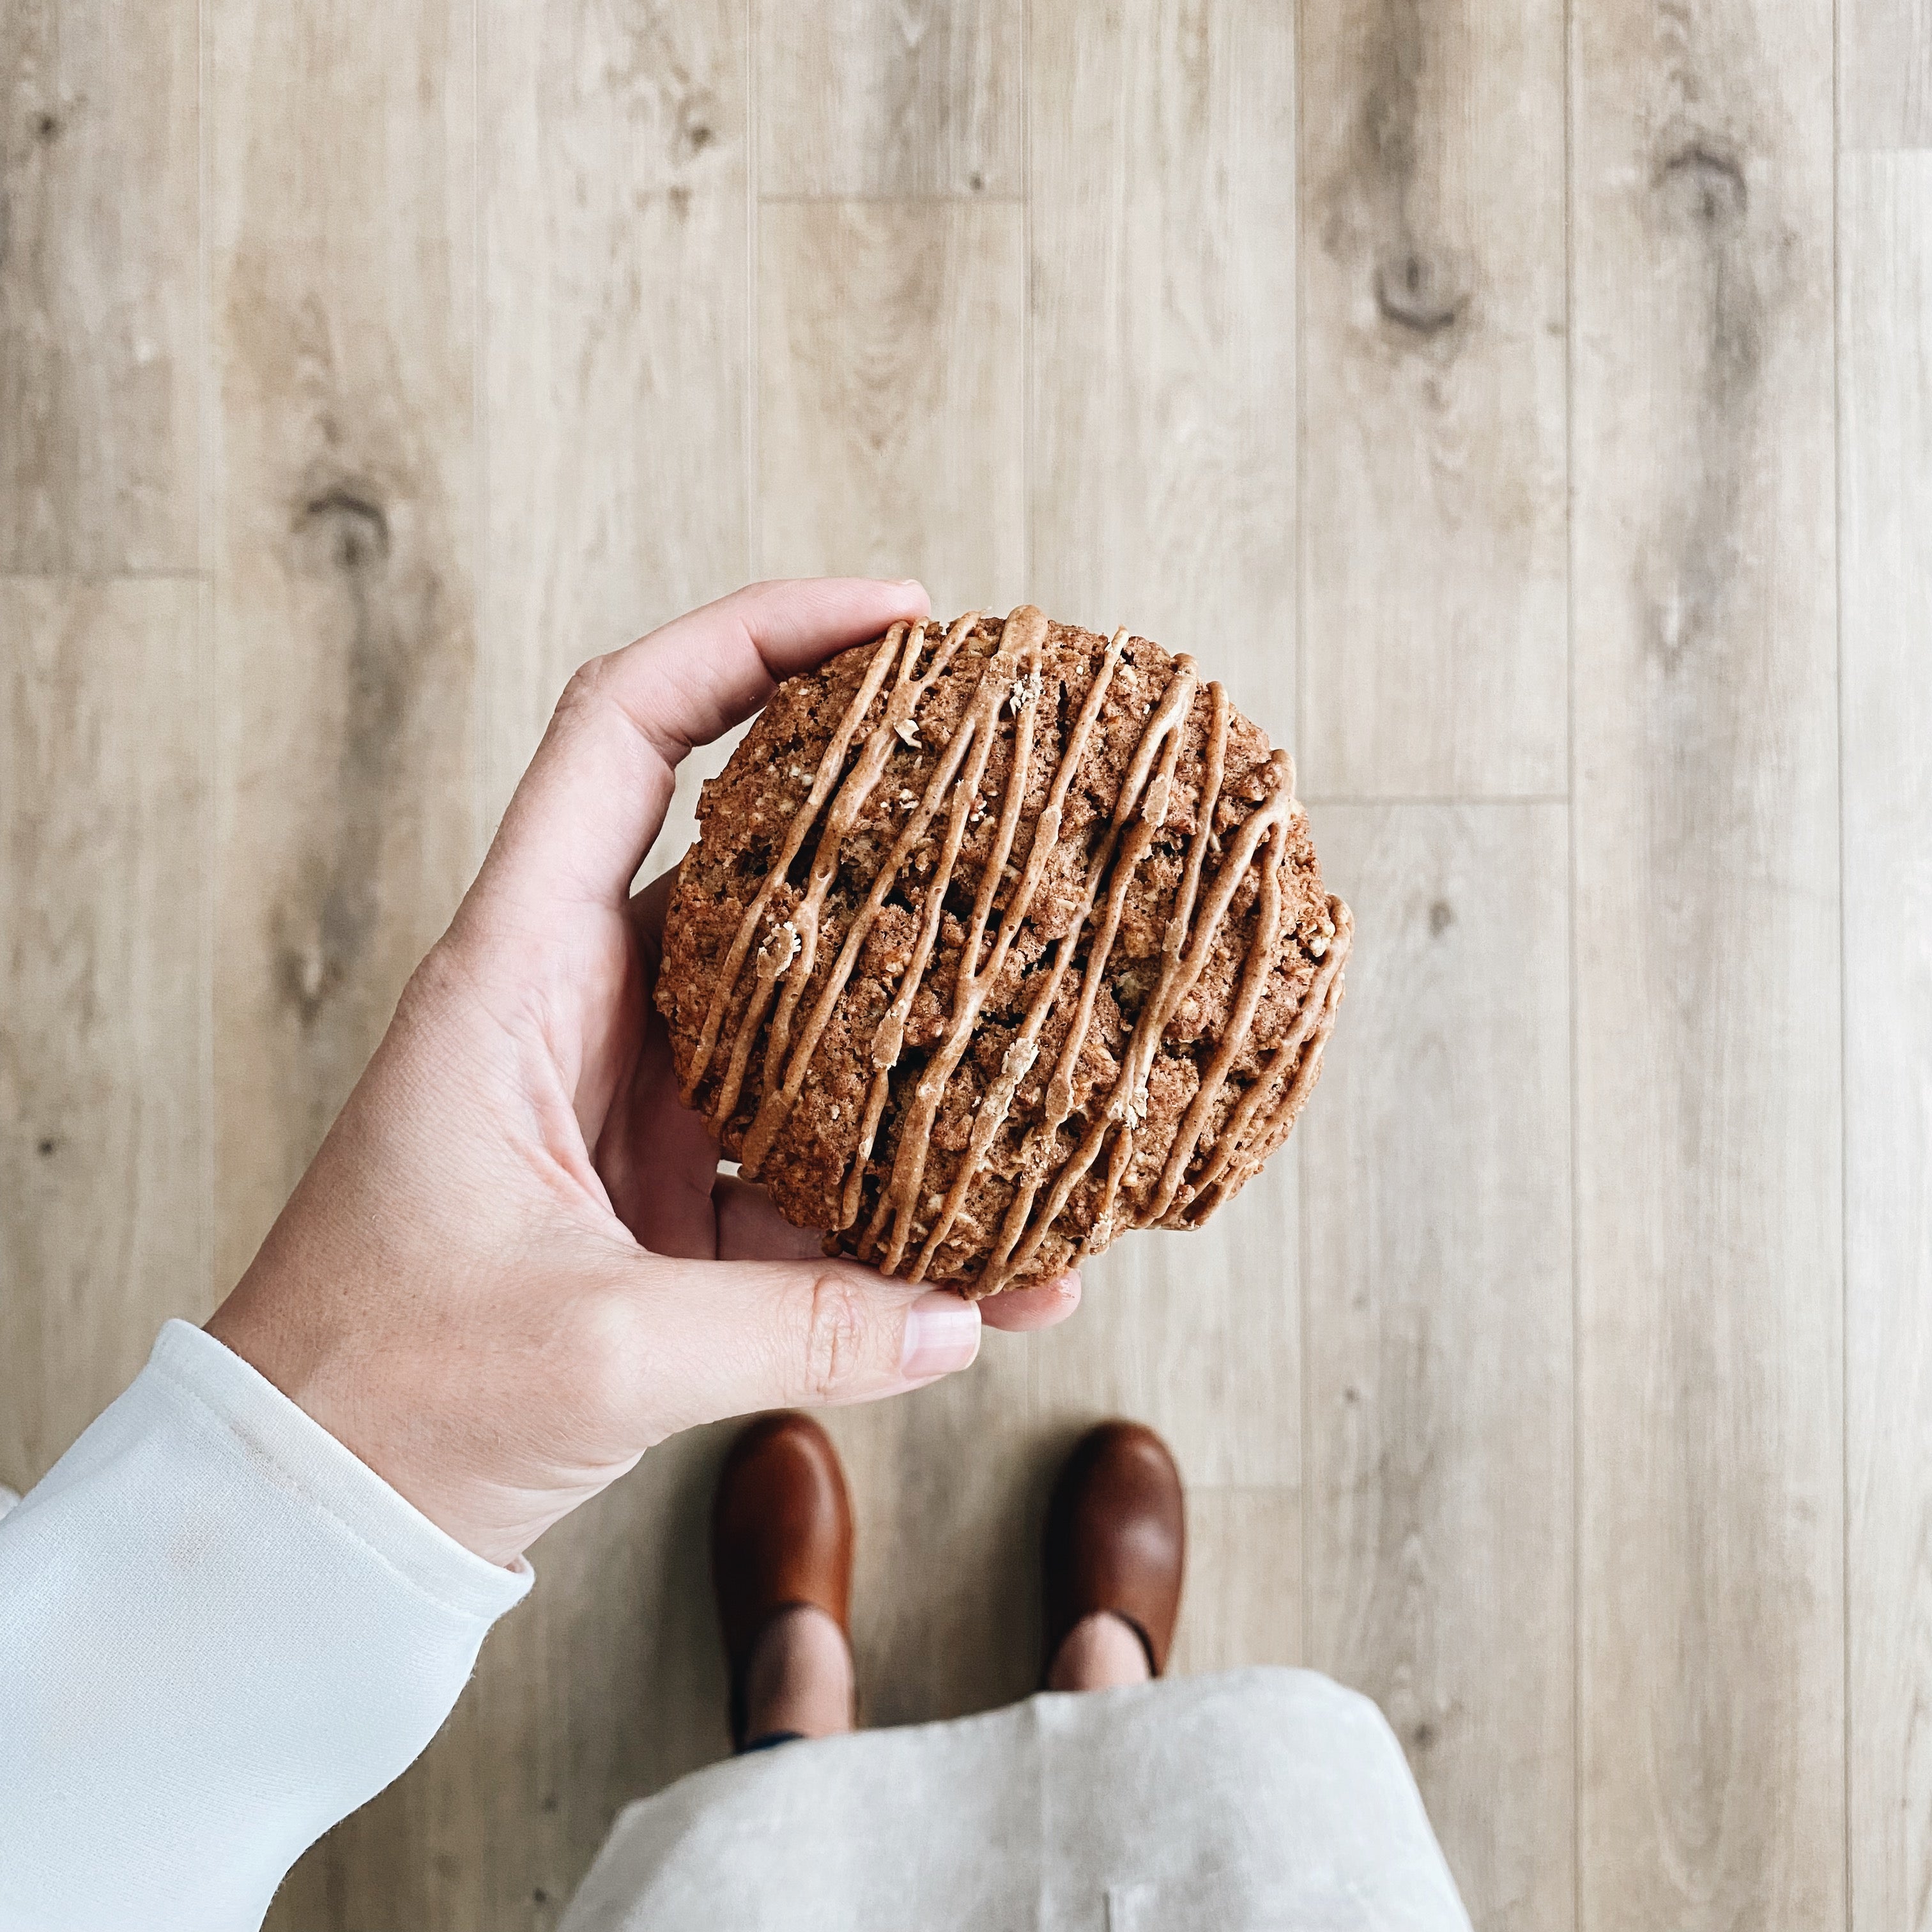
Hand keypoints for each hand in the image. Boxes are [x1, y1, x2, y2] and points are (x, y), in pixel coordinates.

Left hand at [206, 580, 1080, 1565]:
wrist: (313, 1508)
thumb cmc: (385, 1393)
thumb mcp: (595, 1351)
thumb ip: (792, 1328)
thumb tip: (961, 1316)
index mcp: (517, 974)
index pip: (627, 731)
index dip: (754, 642)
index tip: (895, 617)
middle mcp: (582, 1014)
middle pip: (754, 862)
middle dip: (890, 827)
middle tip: (1026, 801)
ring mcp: (634, 1107)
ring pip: (806, 1033)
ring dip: (921, 1054)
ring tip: (1055, 1056)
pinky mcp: (666, 1205)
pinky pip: (807, 1181)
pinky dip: (894, 1221)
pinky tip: (997, 1271)